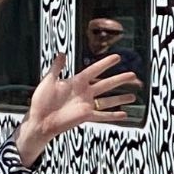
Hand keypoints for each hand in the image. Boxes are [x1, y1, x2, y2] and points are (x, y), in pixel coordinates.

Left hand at [14, 53, 139, 165]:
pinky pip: (102, 115)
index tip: (117, 57)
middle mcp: (84, 92)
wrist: (39, 120)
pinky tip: (124, 114)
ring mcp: (86, 104)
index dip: (106, 63)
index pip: (95, 70)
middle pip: (106, 84)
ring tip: (133, 96)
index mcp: (76, 82)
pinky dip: (113, 116)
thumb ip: (57, 67)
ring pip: (108, 100)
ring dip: (121, 98)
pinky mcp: (86, 116)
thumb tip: (62, 53)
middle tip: (133, 75)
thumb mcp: (48, 80)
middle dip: (120, 80)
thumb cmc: (41, 101)